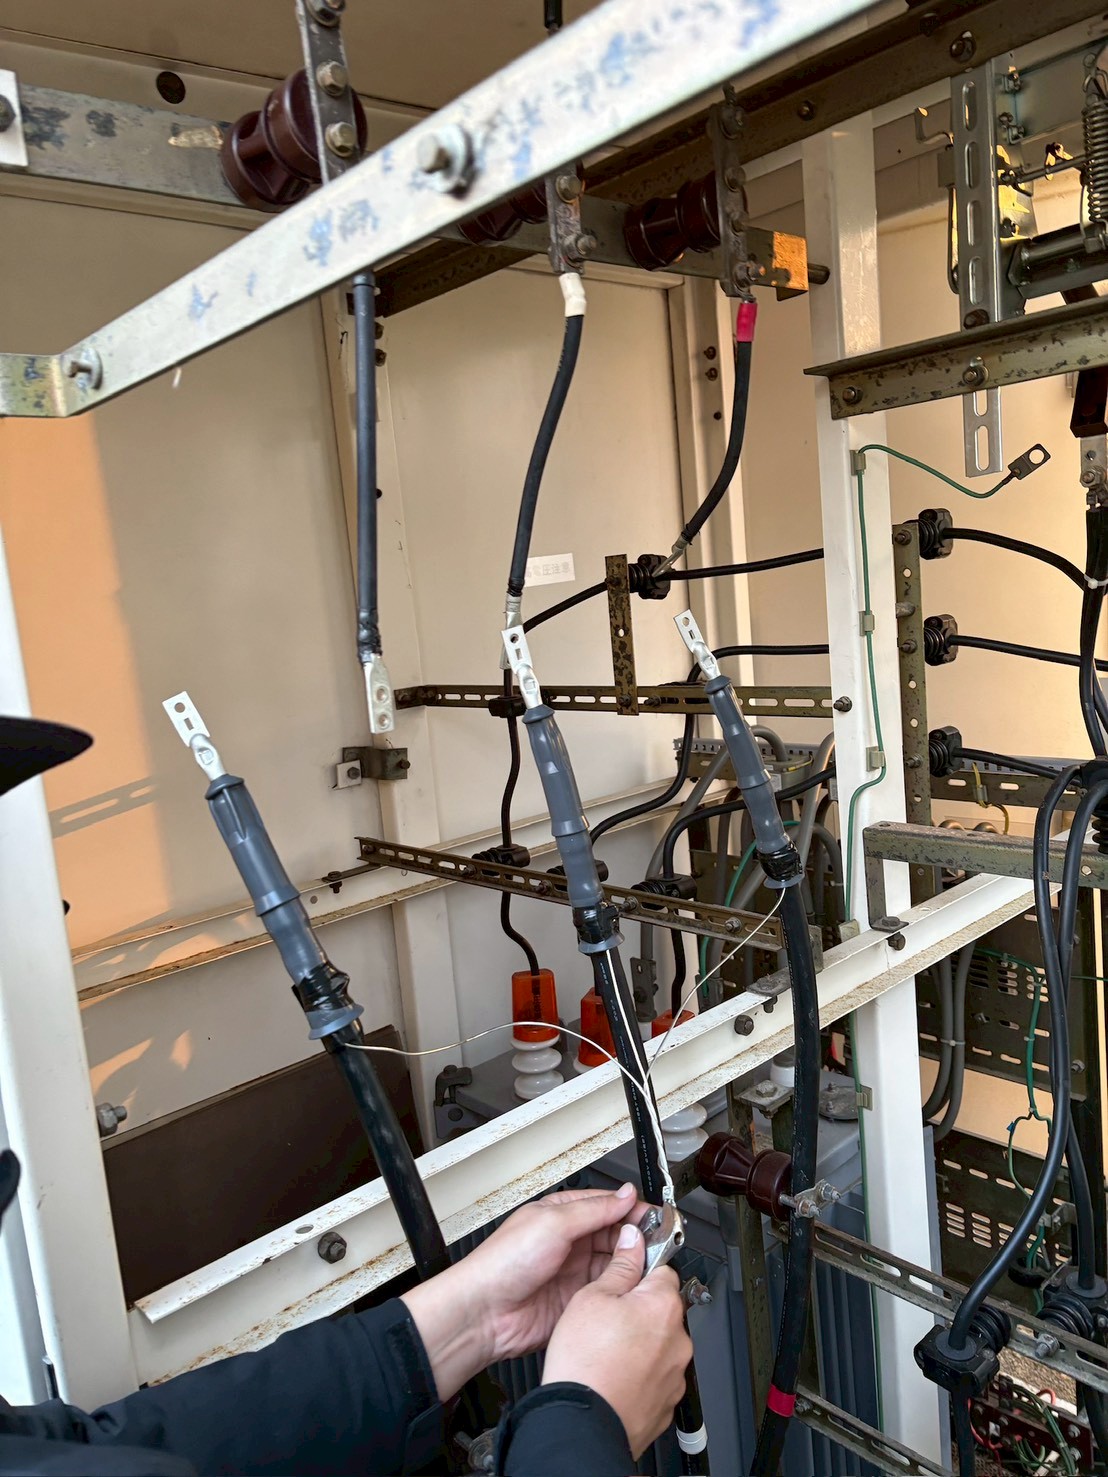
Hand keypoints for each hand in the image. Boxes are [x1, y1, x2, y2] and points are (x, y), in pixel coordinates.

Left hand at [399, 1184, 645, 1400]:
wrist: (485, 1313)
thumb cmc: (503, 1263)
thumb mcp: (552, 1224)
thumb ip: (593, 1210)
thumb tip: (623, 1194)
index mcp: (561, 1216)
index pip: (606, 1206)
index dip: (631, 1209)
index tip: (656, 1216)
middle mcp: (570, 1242)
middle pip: (615, 1234)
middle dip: (638, 1236)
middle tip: (660, 1241)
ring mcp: (574, 1273)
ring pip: (616, 1263)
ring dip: (633, 1262)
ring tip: (652, 1262)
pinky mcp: (577, 1301)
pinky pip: (608, 1291)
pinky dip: (624, 1288)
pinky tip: (635, 1286)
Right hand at [541, 1221, 691, 1458]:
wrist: (583, 1425)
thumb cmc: (584, 1363)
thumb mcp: (591, 1297)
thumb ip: (620, 1265)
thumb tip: (633, 1241)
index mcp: (663, 1306)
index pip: (663, 1269)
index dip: (639, 1267)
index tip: (625, 1273)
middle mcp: (678, 1340)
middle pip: (661, 1308)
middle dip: (638, 1308)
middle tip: (605, 1316)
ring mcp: (675, 1375)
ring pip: (659, 1343)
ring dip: (640, 1342)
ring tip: (605, 1349)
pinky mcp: (666, 1402)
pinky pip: (656, 1376)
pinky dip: (639, 1372)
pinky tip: (614, 1373)